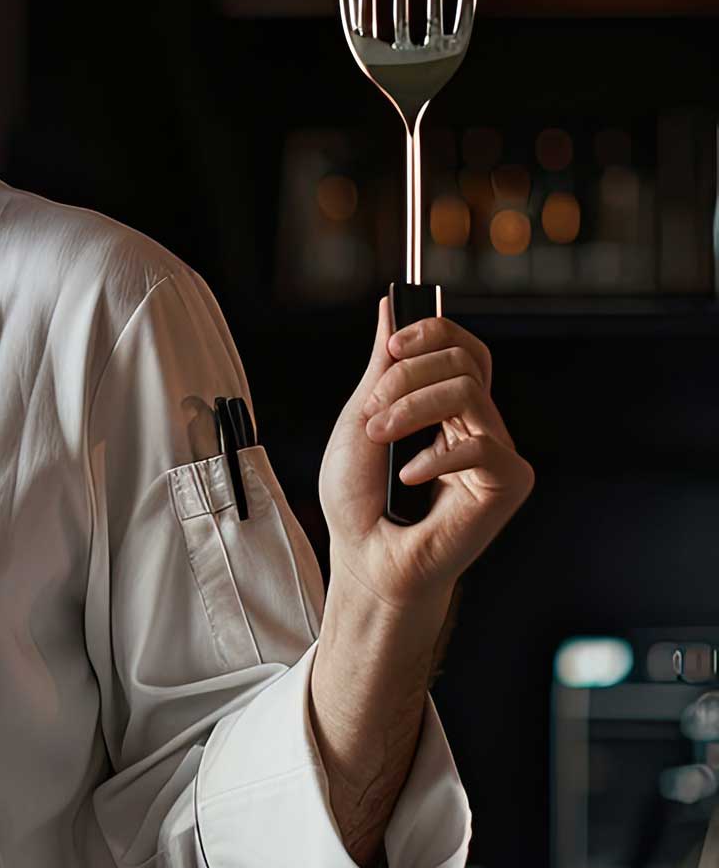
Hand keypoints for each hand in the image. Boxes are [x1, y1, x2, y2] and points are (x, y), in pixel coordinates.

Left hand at [319, 294, 533, 612]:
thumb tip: (391, 307)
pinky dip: (434, 456)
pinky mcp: (508, 483)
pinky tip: (408, 477)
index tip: (392, 346)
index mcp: (444, 407)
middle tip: (373, 412)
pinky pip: (481, 445)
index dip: (432, 332)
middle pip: (465, 360)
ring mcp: (495, 452)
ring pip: (469, 391)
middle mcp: (475, 424)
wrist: (365, 560)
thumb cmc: (359, 500)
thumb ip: (383, 366)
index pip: (462, 348)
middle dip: (407, 374)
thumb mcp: (361, 419)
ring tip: (379, 437)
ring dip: (411, 407)